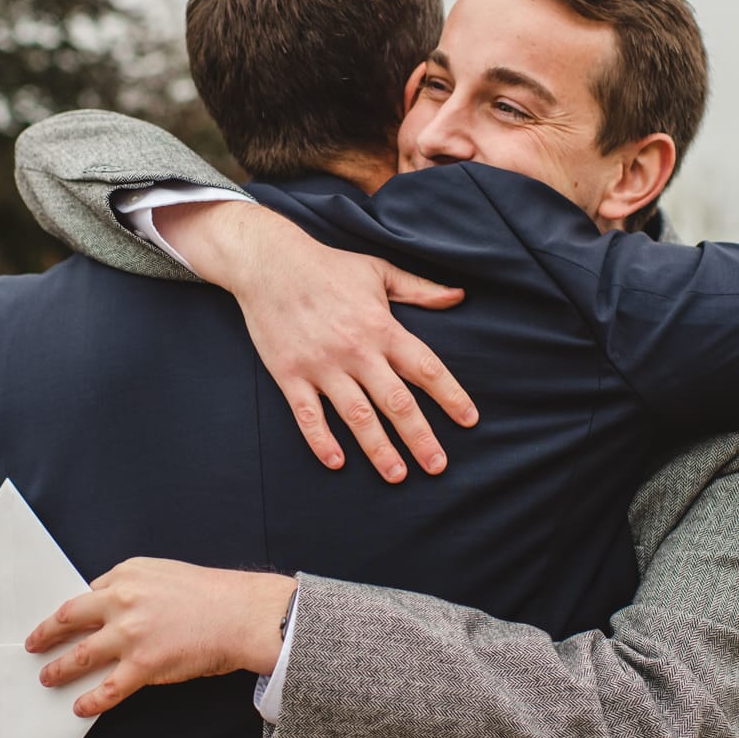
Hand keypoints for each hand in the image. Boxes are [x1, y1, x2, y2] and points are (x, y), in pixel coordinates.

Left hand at [27, 558, 295, 717]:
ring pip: (81, 655)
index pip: (89, 592)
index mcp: (127, 574)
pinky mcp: (144, 665)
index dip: (74, 610)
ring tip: (48, 677)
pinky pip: (108, 688)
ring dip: (59, 668)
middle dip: (46, 633)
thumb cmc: (212, 593)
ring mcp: (130, 634)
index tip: (64, 620)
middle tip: (34, 643)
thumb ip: (136, 583)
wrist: (242, 614)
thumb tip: (111, 600)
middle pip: (70, 617)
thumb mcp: (166, 572)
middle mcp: (122, 600)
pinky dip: (91, 700)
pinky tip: (81, 707)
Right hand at [157, 201, 478, 482]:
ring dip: (378, 449)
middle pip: (396, 402)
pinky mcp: (290, 373)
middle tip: (437, 466)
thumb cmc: (328, 267)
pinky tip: (336, 462)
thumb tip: (458, 297)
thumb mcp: (379, 271)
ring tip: (397, 475)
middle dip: (419, 437)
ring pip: (356, 416)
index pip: (426, 368)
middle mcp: (356, 350)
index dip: (451, 396)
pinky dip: (321, 440)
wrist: (269, 262)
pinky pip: (308, 415)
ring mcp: (322, 365)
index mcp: (382, 327)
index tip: (469, 420)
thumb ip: (420, 289)